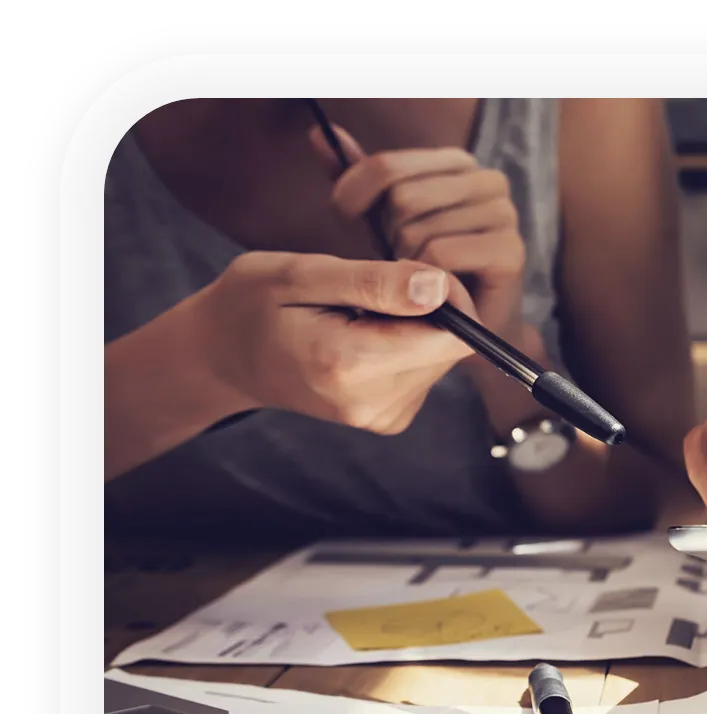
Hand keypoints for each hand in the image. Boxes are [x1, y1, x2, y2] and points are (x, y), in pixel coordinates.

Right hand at [179, 251, 476, 433]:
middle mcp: (372, 403)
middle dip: (430, 310)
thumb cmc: (253, 303)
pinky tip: (364, 335)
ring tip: (361, 313)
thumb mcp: (302, 274)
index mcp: (349, 365)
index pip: (450, 336)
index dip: (448, 296)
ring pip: (441, 360)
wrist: (223, 356)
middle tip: (375, 288)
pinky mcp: (388, 419)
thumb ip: (374, 282)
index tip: (409, 270)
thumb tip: (439, 289)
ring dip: (416, 327)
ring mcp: (381, 418)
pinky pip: (425, 372)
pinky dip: (406, 346)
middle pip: (450, 349)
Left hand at [310, 124, 525, 332]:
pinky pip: (440, 255)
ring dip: (404, 264)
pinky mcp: (510, 252)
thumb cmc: (423, 272)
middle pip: (402, 198)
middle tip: (397, 262)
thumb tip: (319, 134)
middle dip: (385, 237)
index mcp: (458, 164)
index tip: (344, 220)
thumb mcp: (382, 220)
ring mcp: (504, 215)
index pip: (387, 166)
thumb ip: (358, 180)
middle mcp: (488, 181)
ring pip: (418, 229)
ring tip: (415, 280)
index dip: (352, 194)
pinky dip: (424, 279)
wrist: (468, 330)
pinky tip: (431, 293)